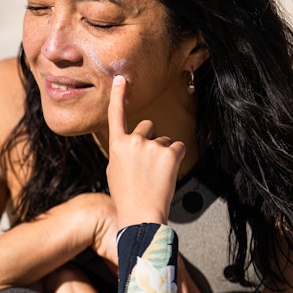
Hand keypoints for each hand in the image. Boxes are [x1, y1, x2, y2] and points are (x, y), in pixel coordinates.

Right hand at [106, 75, 185, 226]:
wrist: (140, 214)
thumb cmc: (126, 195)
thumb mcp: (114, 170)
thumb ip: (122, 152)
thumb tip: (130, 144)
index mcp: (117, 145)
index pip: (116, 115)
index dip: (118, 95)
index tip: (120, 79)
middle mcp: (133, 141)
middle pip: (148, 126)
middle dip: (151, 139)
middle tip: (148, 163)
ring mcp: (152, 145)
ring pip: (164, 140)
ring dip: (163, 153)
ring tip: (156, 175)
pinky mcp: (170, 153)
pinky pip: (177, 147)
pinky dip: (175, 158)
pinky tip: (168, 173)